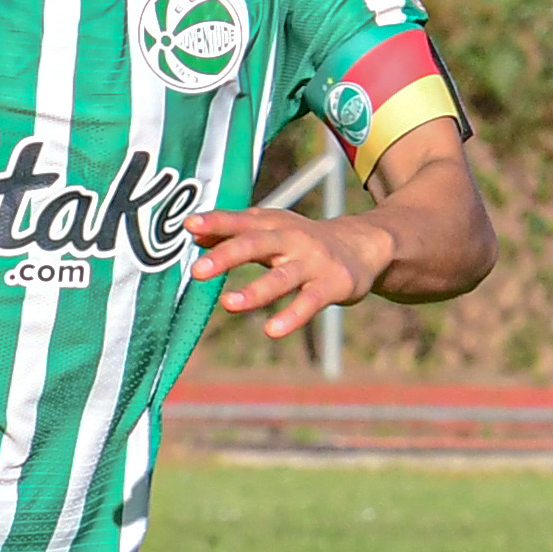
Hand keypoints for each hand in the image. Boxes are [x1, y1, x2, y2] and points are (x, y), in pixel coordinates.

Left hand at [185, 205, 398, 339]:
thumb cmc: (303, 240)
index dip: (216, 222)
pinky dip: (292, 316)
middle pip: (257, 244)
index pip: (241, 221)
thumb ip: (234, 233)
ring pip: (282, 277)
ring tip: (227, 305)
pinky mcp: (333, 285)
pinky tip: (272, 330)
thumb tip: (193, 234)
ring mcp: (314, 262)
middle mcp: (292, 239)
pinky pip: (310, 302)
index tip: (189, 225)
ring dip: (255, 291)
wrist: (363, 244)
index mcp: (273, 224)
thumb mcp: (271, 231)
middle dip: (227, 256)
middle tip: (197, 270)